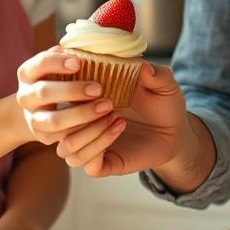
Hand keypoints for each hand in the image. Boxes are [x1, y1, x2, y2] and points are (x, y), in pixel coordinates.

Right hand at [16, 47, 123, 150]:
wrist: (36, 111)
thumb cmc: (55, 79)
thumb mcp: (56, 65)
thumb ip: (69, 55)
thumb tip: (92, 43)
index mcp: (27, 73)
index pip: (39, 64)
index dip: (57, 63)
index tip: (79, 62)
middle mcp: (25, 96)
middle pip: (44, 93)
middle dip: (72, 90)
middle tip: (98, 88)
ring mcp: (33, 119)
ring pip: (54, 121)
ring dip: (81, 114)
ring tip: (106, 107)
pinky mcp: (43, 137)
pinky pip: (64, 138)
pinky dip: (87, 131)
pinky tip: (106, 123)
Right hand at [57, 62, 188, 178]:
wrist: (175, 131)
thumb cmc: (161, 103)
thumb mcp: (163, 83)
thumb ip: (156, 73)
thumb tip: (141, 65)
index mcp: (83, 98)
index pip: (55, 93)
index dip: (61, 84)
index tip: (83, 74)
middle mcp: (80, 122)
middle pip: (53, 123)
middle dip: (76, 111)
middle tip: (107, 100)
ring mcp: (89, 144)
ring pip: (66, 146)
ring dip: (89, 131)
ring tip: (115, 115)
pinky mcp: (102, 164)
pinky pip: (86, 163)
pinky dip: (99, 145)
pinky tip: (118, 127)